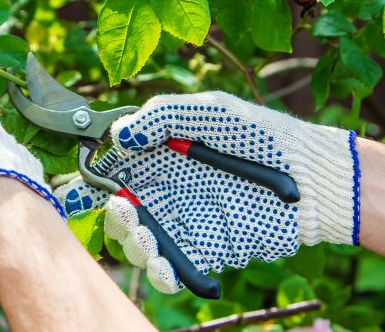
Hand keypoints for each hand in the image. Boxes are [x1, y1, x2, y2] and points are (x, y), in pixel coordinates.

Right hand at [56, 92, 358, 292]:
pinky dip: (163, 273)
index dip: (91, 182)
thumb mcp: (211, 111)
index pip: (115, 169)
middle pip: (120, 211)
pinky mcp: (204, 250)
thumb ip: (162, 116)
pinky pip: (173, 268)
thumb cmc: (261, 134)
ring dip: (134, 245)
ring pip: (140, 242)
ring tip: (146, 238)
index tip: (74, 192)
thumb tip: (120, 137)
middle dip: (113, 217)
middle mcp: (166, 189)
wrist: (310, 177)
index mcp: (160, 154)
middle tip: (124, 210)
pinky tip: (166, 268)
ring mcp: (183, 222)